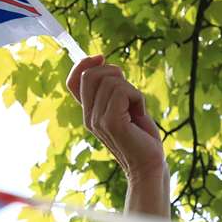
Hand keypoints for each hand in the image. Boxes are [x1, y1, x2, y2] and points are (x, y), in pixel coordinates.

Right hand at [66, 55, 164, 182]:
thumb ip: (112, 89)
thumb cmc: (140, 135)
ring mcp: (97, 120)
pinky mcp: (111, 122)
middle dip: (113, 73)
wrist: (149, 164)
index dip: (83, 63)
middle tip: (129, 91)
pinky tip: (140, 113)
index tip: (101, 58)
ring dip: (131, 89)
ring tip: (136, 108)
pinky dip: (137, 97)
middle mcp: (88, 117)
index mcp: (88, 112)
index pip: (73, 81)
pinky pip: (122, 91)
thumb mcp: (123, 106)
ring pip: (110, 81)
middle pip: (90, 74)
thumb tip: (103, 62)